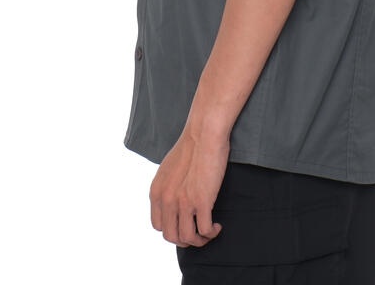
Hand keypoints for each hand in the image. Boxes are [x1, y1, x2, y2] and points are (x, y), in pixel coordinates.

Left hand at [149, 129, 228, 246]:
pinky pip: (204, 230)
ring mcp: (183, 202)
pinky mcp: (201, 201)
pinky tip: (217, 226)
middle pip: (171, 236)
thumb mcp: (168, 169)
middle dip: (185, 240)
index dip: (172, 230)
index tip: (185, 225)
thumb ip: (167, 188)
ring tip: (209, 231)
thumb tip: (174, 202)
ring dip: (200, 240)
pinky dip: (211, 233)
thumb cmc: (191, 146)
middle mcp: (166, 199)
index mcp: (157, 192)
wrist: (204, 133)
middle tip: (198, 234)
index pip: (158, 226)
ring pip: (187, 238)